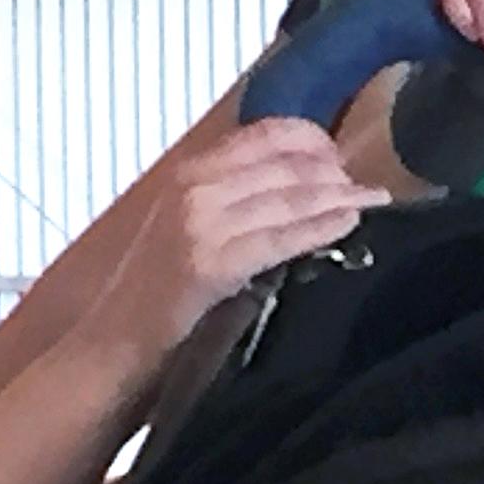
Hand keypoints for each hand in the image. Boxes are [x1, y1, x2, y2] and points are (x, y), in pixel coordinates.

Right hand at [98, 118, 383, 360]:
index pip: (266, 134)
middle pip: (287, 163)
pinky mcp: (209, 264)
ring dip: (340, 197)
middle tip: (370, 187)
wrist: (109, 349)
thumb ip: (230, 201)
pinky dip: (321, 228)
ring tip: (374, 201)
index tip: (344, 158)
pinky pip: (281, 239)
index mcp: (188, 173)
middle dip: (336, 172)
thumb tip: (295, 186)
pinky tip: (349, 225)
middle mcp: (194, 187)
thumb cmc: (152, 297)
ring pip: (290, 197)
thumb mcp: (186, 229)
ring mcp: (200, 223)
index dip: (314, 141)